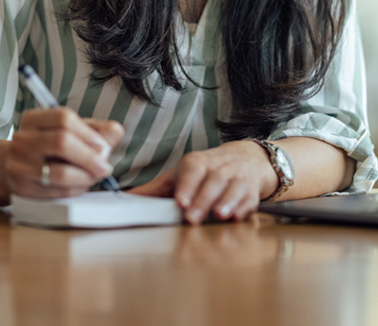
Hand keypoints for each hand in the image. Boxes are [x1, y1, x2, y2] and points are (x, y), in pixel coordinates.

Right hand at [4, 107, 123, 197]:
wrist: (14, 170)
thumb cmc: (50, 149)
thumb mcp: (71, 133)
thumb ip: (96, 130)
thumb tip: (116, 131)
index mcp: (33, 119)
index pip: (64, 118)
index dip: (89, 133)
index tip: (104, 146)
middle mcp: (22, 140)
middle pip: (61, 142)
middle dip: (90, 157)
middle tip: (105, 166)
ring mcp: (19, 165)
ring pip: (61, 172)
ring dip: (86, 176)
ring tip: (95, 176)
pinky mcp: (23, 190)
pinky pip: (57, 192)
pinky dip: (76, 189)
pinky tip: (81, 184)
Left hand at [129, 140, 277, 224]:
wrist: (246, 158)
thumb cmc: (206, 171)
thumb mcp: (181, 174)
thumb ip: (155, 189)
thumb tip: (126, 200)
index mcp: (197, 163)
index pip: (192, 170)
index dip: (187, 185)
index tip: (180, 201)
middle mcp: (218, 168)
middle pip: (212, 180)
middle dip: (203, 199)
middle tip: (193, 217)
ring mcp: (237, 178)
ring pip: (233, 187)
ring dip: (227, 201)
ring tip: (220, 215)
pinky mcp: (251, 190)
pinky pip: (249, 198)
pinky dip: (244, 207)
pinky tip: (238, 216)